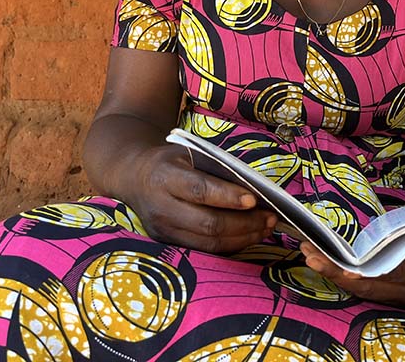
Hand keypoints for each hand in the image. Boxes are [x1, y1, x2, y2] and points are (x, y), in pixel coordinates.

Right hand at [124, 144, 276, 253]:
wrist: (133, 177)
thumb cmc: (170, 162)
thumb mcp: (189, 154)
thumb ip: (216, 169)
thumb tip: (255, 187)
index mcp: (164, 178)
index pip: (199, 190)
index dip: (228, 197)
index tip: (254, 199)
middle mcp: (161, 208)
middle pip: (208, 223)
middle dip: (245, 223)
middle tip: (271, 217)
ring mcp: (163, 231)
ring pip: (209, 242)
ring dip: (243, 237)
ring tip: (267, 227)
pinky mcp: (169, 245)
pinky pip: (205, 250)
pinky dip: (232, 245)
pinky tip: (250, 235)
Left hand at [300, 230, 404, 305]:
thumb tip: (404, 236)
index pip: (384, 280)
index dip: (358, 275)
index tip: (335, 265)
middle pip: (365, 286)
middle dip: (335, 272)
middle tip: (310, 254)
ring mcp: (399, 287)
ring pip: (360, 285)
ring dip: (333, 269)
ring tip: (308, 251)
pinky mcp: (391, 279)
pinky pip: (363, 278)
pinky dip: (342, 267)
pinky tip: (321, 255)